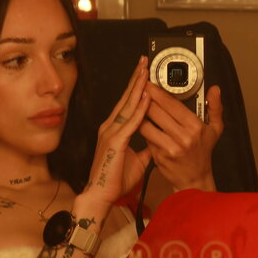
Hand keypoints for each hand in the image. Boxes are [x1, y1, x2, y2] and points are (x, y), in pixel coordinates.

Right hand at [76, 57, 151, 224]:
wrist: (101, 196)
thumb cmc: (115, 180)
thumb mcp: (137, 160)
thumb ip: (145, 148)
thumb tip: (155, 141)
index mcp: (115, 129)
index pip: (127, 102)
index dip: (136, 86)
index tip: (144, 73)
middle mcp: (110, 126)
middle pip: (126, 98)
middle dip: (136, 79)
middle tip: (145, 61)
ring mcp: (111, 133)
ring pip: (127, 105)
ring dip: (138, 87)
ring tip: (146, 71)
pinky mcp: (114, 142)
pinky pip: (130, 122)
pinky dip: (139, 108)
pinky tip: (147, 97)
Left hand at [139, 83, 223, 191]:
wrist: (194, 179)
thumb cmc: (203, 153)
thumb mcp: (215, 129)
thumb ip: (215, 107)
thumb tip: (215, 89)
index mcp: (195, 126)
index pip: (171, 103)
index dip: (157, 91)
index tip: (149, 82)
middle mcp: (182, 137)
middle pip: (155, 110)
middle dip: (145, 98)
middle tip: (140, 90)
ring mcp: (170, 147)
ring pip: (146, 124)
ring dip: (140, 114)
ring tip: (138, 106)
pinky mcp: (159, 155)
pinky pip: (146, 137)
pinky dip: (143, 129)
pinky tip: (143, 124)